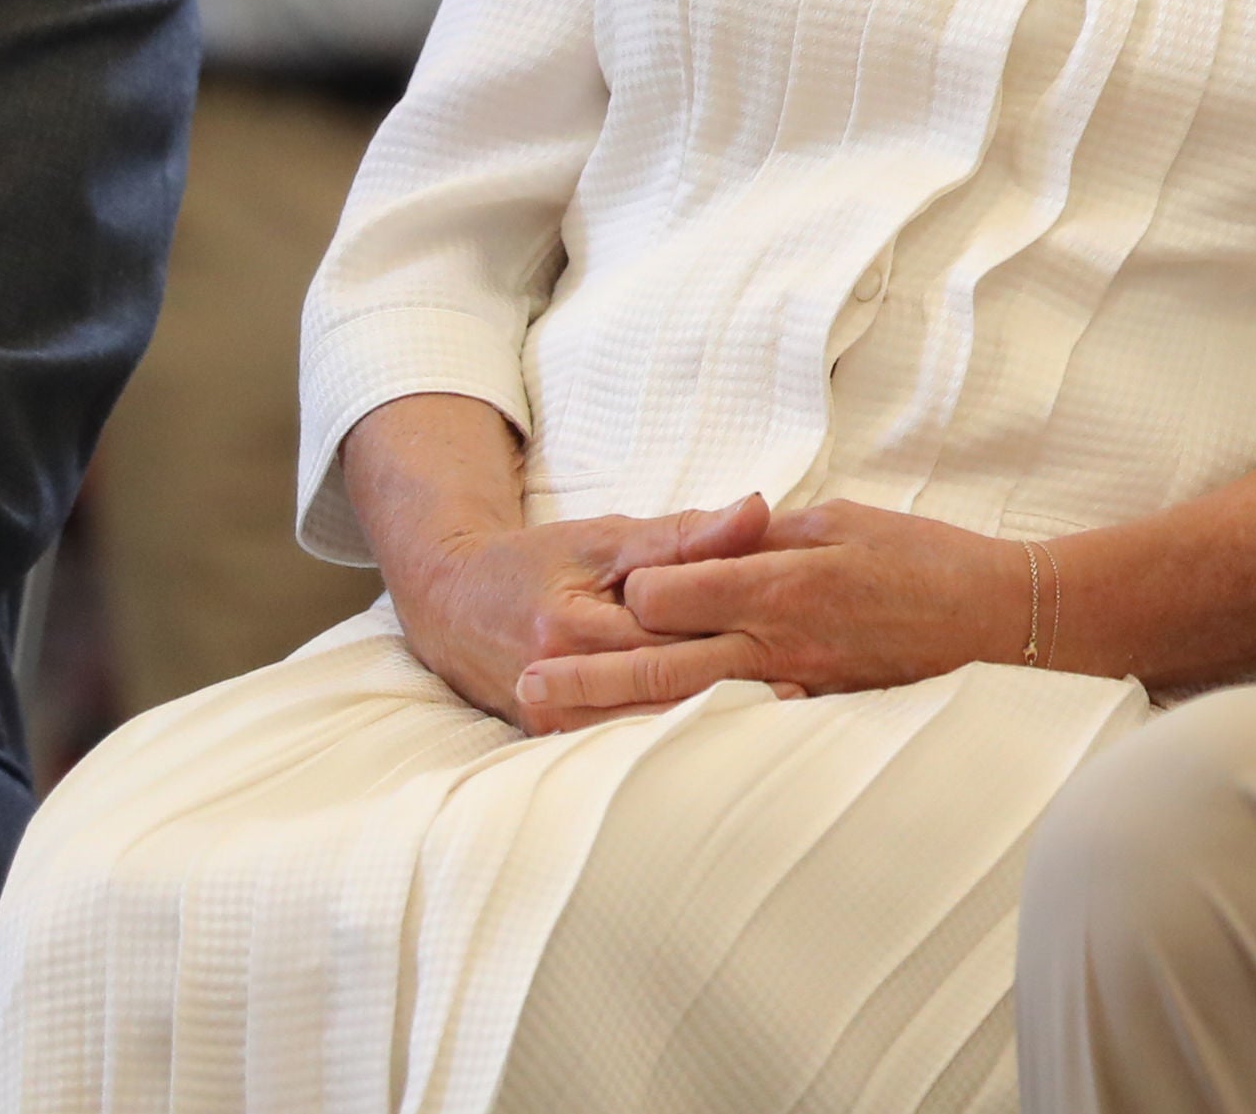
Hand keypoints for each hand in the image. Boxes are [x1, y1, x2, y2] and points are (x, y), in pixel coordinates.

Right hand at [396, 494, 773, 732]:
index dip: (730, 641)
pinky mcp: (554, 744)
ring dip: (709, 725)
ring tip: (782, 716)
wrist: (452, 602)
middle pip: (660, 698)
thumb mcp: (607, 538)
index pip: (666, 642)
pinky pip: (625, 743)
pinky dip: (674, 737)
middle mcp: (558, 689)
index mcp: (570, 631)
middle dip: (730, 695)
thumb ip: (683, 534)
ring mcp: (553, 727)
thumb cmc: (538, 562)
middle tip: (803, 692)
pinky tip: (727, 735)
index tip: (796, 639)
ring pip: (646, 732)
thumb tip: (756, 511)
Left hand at [512, 499, 1030, 727]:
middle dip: (587, 675)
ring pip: (687, 709)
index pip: (670, 591)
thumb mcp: (845, 520)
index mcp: (778, 583)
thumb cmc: (926, 558)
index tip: (618, 584)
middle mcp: (776, 645)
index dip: (634, 587)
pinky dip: (689, 743)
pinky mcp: (815, 720)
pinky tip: (649, 756)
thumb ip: (769, 534)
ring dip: (617, 718)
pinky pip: (737, 736)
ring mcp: (794, 691)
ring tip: (557, 722)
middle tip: (525, 680)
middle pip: (660, 663)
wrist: (1000, 619)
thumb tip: (714, 533)